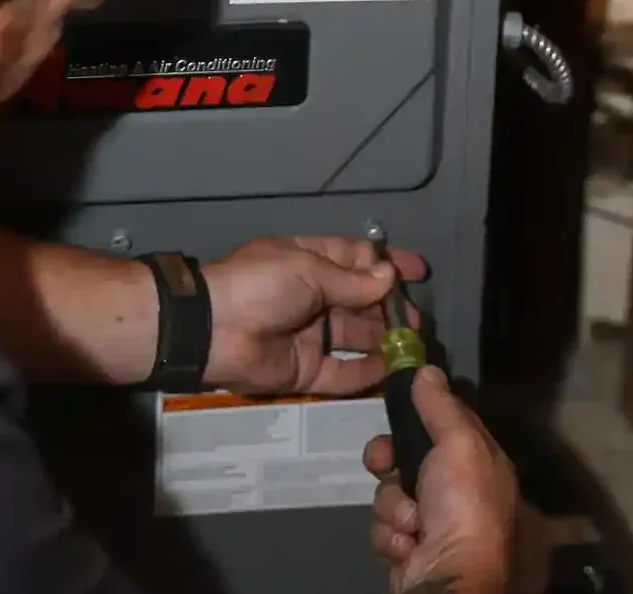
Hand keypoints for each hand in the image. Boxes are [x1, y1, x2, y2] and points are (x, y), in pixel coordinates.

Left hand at [201, 235, 426, 395]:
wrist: (214, 330)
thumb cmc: (261, 285)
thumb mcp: (308, 270)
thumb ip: (351, 280)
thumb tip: (389, 277)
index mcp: (308, 262)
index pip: (355, 259)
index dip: (386, 265)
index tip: (419, 272)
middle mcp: (312, 297)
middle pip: (361, 301)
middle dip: (391, 308)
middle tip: (418, 320)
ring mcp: (310, 335)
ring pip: (356, 337)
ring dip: (385, 340)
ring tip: (414, 346)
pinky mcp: (306, 370)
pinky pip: (342, 372)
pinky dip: (367, 372)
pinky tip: (392, 371)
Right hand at [364, 367, 516, 593]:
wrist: (448, 575)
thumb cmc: (462, 503)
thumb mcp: (458, 443)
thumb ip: (441, 406)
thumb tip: (427, 369)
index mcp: (478, 462)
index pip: (444, 423)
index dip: (417, 414)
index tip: (396, 406)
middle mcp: (458, 490)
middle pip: (405, 456)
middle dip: (388, 462)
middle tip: (382, 464)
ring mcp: (432, 521)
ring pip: (388, 493)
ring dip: (392, 508)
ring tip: (411, 524)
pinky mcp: (409, 548)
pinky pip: (384, 527)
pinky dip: (391, 536)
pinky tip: (408, 545)